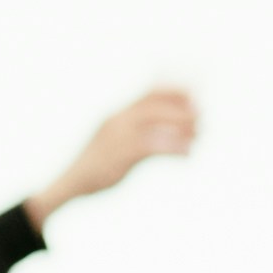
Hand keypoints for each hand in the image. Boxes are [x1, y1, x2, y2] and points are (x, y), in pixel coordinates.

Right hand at [32, 87, 197, 219]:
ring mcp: (118, 137)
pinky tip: (187, 154)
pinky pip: (152, 147)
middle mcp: (118, 121)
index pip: (148, 93)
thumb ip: (134, 134)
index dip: (172, 89)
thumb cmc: (96, 166)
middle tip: (201, 114)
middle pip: (155, 105)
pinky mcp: (121, 155)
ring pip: (155, 123)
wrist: (72, 183)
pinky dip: (173, 148)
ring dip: (180, 127)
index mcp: (118, 115)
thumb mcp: (114, 144)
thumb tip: (158, 134)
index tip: (194, 92)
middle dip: (180, 108)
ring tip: (198, 135)